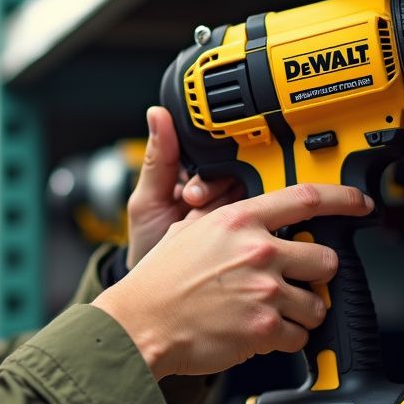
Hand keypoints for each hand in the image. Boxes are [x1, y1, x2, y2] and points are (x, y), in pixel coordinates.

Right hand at [93, 183, 374, 378]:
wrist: (139, 324)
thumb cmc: (158, 282)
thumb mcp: (189, 230)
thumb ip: (227, 220)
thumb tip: (254, 217)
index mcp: (239, 220)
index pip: (307, 199)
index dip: (343, 199)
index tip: (359, 204)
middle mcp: (257, 252)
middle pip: (325, 259)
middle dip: (315, 274)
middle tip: (294, 282)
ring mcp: (263, 291)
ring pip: (316, 304)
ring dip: (300, 312)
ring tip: (270, 313)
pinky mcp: (263, 329)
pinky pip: (298, 336)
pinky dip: (284, 339)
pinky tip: (259, 333)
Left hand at [125, 106, 242, 267]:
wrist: (160, 290)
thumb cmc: (149, 243)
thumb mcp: (146, 201)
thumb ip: (157, 160)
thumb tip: (158, 114)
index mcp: (198, 175)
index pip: (217, 154)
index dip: (207, 169)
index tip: (192, 190)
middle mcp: (221, 191)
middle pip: (239, 174)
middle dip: (216, 192)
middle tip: (192, 206)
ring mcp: (235, 214)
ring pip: (250, 198)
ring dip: (227, 213)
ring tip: (199, 222)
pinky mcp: (247, 235)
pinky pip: (256, 224)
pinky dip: (242, 230)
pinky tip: (224, 238)